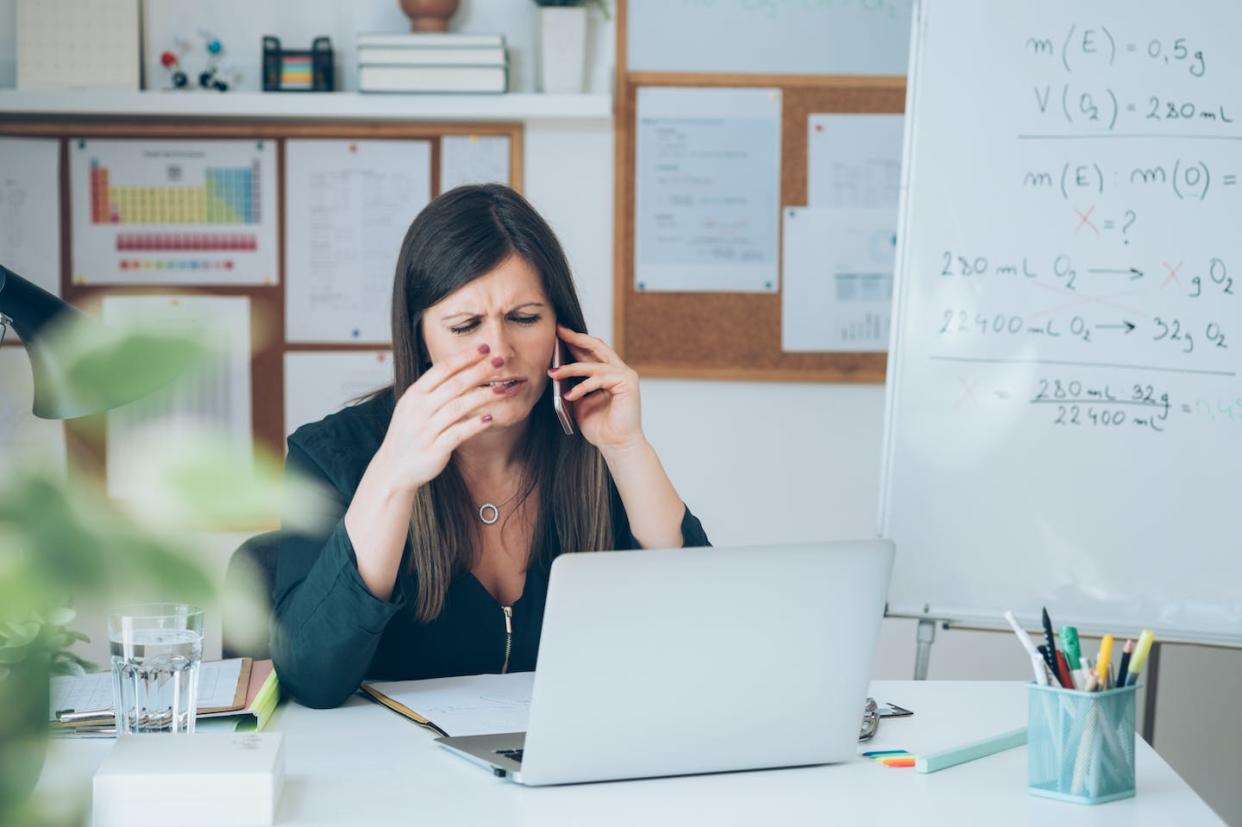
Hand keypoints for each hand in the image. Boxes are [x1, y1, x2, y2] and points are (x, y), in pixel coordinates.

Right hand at [375, 344, 500, 492]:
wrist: (393, 469)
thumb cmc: (408, 434)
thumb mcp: (412, 407)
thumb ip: (432, 390)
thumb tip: (458, 368)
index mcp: (414, 395)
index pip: (441, 370)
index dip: (465, 358)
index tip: (484, 349)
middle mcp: (419, 410)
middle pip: (454, 384)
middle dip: (479, 371)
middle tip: (501, 361)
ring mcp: (426, 430)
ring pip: (459, 407)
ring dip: (483, 396)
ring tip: (503, 389)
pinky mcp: (434, 449)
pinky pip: (458, 433)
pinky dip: (475, 424)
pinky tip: (491, 418)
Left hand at [550, 325, 643, 453]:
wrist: (617, 446)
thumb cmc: (600, 427)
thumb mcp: (579, 402)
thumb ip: (573, 386)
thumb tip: (556, 371)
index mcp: (608, 374)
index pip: (591, 351)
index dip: (574, 341)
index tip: (557, 332)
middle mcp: (619, 371)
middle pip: (596, 346)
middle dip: (575, 338)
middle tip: (557, 331)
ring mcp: (625, 375)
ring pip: (593, 364)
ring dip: (570, 368)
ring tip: (553, 372)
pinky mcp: (627, 382)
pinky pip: (599, 378)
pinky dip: (582, 386)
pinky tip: (569, 395)